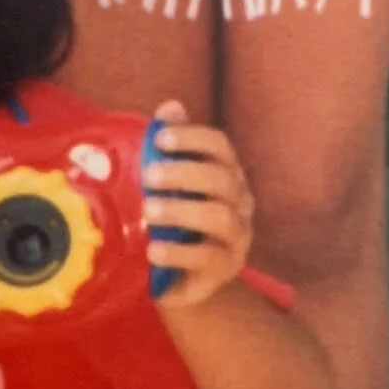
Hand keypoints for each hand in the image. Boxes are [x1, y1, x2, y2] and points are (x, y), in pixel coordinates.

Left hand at [143, 100, 253, 308]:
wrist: (183, 281)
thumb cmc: (177, 224)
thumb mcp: (171, 188)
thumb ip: (171, 150)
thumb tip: (170, 106)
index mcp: (227, 175)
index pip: (220, 147)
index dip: (193, 138)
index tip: (161, 138)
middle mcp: (239, 202)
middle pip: (221, 179)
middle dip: (185, 173)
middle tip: (149, 175)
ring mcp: (236, 237)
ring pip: (220, 217)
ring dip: (182, 210)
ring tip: (149, 211)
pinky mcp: (223, 269)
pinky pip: (207, 257)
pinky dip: (179, 252)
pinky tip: (154, 250)